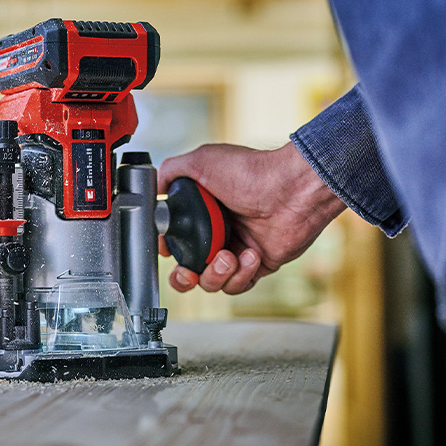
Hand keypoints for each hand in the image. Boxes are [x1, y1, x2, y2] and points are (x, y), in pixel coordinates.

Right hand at [157, 142, 344, 294]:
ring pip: (211, 281)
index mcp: (202, 208)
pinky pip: (238, 284)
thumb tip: (154, 187)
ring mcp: (236, 248)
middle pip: (189, 267)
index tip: (167, 249)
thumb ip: (170, 171)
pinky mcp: (256, 264)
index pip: (175, 237)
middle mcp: (217, 229)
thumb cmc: (250, 172)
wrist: (291, 190)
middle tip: (188, 273)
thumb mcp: (200, 161)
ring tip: (228, 257)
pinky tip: (250, 254)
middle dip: (184, 276)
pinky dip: (241, 274)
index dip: (168, 248)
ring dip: (215, 274)